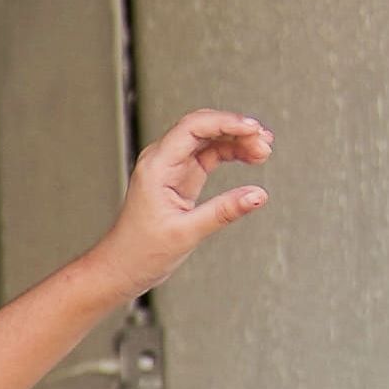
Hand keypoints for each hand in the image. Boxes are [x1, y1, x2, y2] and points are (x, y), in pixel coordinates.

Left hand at [85, 110, 273, 295]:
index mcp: (156, 166)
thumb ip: (224, 212)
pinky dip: (232, 153)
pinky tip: (251, 158)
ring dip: (238, 140)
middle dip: (236, 129)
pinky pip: (210, 154)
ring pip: (209, 139)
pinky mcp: (182, 176)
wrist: (123, 267)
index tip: (254, 129)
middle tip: (265, 143)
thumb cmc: (141, 252)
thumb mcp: (186, 233)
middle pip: (203, 127)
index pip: (193, 127)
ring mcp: (173, 166)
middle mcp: (162, 160)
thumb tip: (258, 195)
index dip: (226, 122)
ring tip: (264, 152)